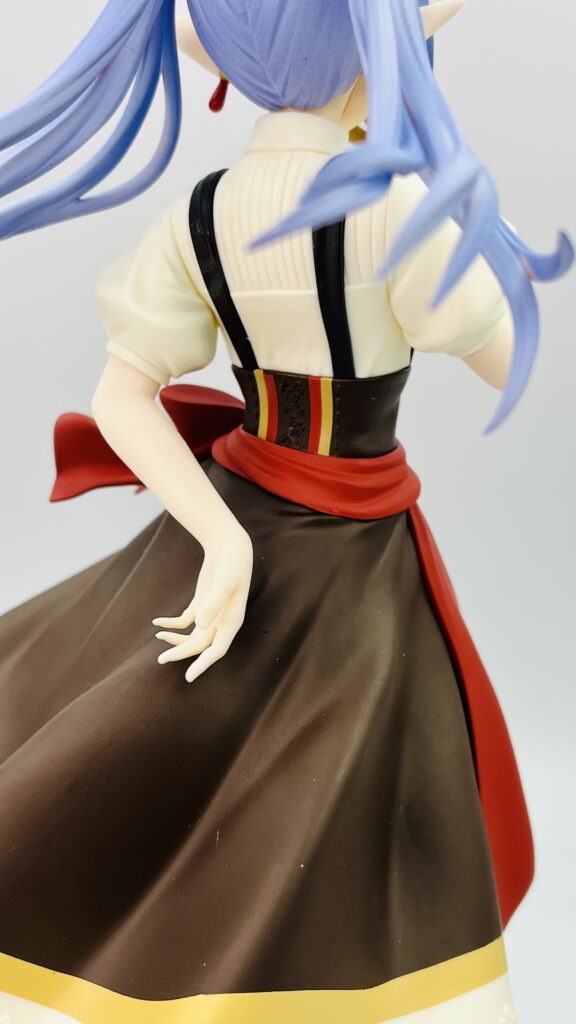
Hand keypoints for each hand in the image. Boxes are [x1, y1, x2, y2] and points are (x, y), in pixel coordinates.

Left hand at [153, 522, 252, 682]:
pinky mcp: (201, 604)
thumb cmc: (231, 564)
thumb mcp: (223, 582)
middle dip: (181, 652)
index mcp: (232, 621)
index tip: (188, 677)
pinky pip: (185, 621)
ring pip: (192, 636)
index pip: (217, 650)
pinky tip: (157, 622)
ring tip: (158, 637)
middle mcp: (222, 622)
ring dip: (175, 640)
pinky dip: (172, 624)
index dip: (203, 665)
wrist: (229, 545)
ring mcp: (211, 614)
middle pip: (200, 645)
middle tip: (161, 660)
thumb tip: (199, 625)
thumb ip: (213, 604)